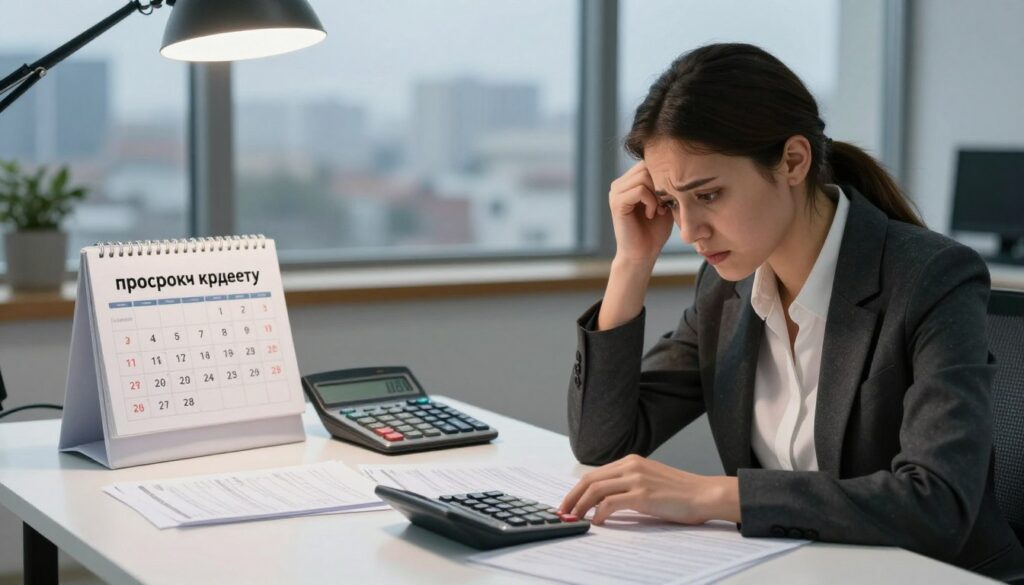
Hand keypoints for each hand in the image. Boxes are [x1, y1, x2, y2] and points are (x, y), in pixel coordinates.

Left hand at [559, 454, 739, 524]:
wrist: (705, 494)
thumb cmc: (681, 493)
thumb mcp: (650, 481)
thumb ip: (629, 485)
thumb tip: (605, 501)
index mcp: (631, 461)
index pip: (594, 474)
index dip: (577, 490)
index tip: (568, 503)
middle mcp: (631, 466)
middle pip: (590, 480)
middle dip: (572, 498)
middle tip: (563, 512)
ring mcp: (637, 479)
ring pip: (596, 490)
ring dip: (581, 506)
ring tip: (575, 519)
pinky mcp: (643, 494)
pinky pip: (611, 502)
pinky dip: (599, 512)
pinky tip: (598, 521)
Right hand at [609, 161, 674, 263]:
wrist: (643, 254)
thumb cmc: (655, 230)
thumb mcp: (664, 201)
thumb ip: (663, 182)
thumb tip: (673, 164)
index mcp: (628, 181)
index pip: (649, 162)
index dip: (663, 176)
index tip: (668, 198)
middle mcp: (619, 184)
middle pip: (647, 166)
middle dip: (661, 184)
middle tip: (664, 204)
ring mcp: (616, 192)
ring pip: (644, 176)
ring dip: (657, 194)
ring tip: (658, 210)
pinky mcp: (617, 203)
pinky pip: (640, 190)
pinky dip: (651, 201)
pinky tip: (650, 214)